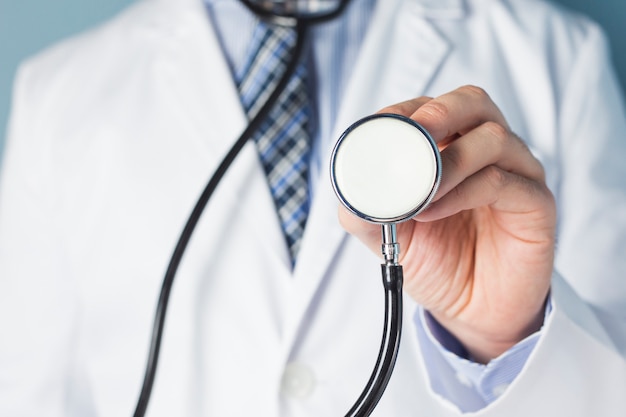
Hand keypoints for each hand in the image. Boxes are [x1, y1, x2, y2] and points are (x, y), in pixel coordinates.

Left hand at [339, 86, 555, 362]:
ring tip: (420, 194)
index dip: (407, 110)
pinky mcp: (536, 203)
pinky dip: (463, 191)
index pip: (433, 107)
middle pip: (473, 102)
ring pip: (493, 138)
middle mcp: (486, 152)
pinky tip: (433, 211)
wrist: (470, 310)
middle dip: (440, 113)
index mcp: (451, 147)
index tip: (382, 126)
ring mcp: (516, 173)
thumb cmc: (435, 261)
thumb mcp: (388, 233)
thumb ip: (367, 206)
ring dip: (450, 161)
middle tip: (414, 134)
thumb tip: (347, 184)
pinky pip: (504, 182)